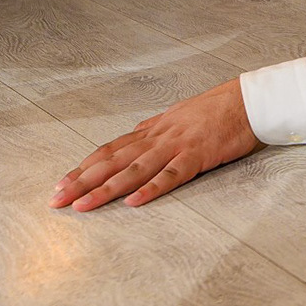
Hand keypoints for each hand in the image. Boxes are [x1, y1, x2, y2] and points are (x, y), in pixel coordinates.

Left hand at [50, 80, 260, 210]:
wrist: (248, 100)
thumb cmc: (218, 108)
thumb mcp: (179, 114)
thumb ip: (156, 128)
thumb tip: (136, 134)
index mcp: (153, 131)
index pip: (110, 150)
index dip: (84, 167)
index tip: (62, 183)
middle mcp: (158, 138)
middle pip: (112, 161)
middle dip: (82, 182)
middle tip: (57, 200)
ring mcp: (177, 146)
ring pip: (134, 169)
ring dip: (106, 189)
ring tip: (83, 205)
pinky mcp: (198, 155)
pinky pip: (172, 175)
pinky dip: (152, 189)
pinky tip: (134, 202)